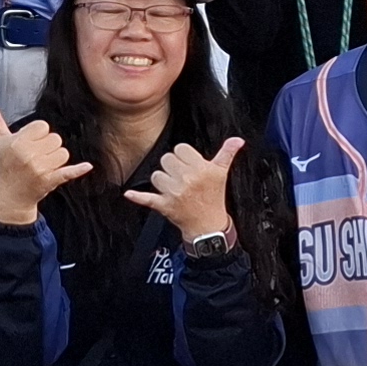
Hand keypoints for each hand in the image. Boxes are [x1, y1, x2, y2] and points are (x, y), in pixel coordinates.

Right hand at [0, 105, 86, 225]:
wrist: (10, 198)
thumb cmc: (6, 168)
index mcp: (17, 143)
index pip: (42, 126)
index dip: (38, 134)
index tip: (29, 144)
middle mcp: (28, 155)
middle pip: (55, 138)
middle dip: (48, 146)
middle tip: (35, 157)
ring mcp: (40, 169)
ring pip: (63, 153)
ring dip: (56, 159)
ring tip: (43, 165)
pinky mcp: (50, 181)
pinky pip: (68, 172)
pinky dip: (77, 170)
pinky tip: (87, 166)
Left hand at [125, 136, 245, 245]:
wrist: (208, 226)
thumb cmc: (214, 197)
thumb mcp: (222, 173)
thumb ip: (227, 153)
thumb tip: (237, 140)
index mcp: (201, 169)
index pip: (180, 149)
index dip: (183, 156)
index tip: (189, 165)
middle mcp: (187, 180)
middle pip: (166, 159)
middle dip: (173, 167)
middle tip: (182, 177)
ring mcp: (175, 193)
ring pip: (156, 175)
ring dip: (162, 180)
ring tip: (174, 187)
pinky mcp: (164, 206)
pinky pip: (147, 199)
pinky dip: (137, 197)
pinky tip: (129, 194)